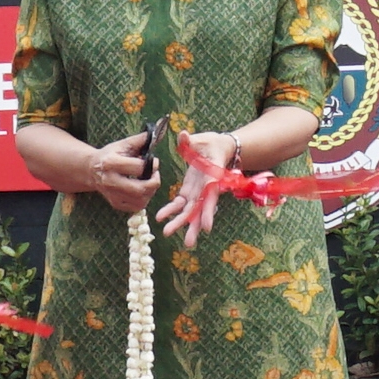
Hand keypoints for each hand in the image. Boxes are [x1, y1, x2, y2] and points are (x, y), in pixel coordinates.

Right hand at [33, 123, 162, 211]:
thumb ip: (141, 139)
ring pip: (140, 200)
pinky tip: (142, 190)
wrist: (92, 170)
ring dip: (151, 192)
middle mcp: (110, 181)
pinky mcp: (115, 204)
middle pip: (140, 189)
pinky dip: (144, 200)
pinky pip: (136, 207)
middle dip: (154, 182)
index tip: (154, 161)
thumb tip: (159, 130)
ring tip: (149, 182)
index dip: (152, 164)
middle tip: (155, 175)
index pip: (139, 168)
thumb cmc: (110, 155)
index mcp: (111, 163)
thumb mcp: (123, 144)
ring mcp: (112, 195)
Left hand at [158, 127, 246, 244]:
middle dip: (192, 225)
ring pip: (190, 211)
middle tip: (188, 243)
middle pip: (200, 210)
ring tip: (168, 234)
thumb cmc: (211, 143)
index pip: (210, 197)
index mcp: (212, 178)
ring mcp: (197, 191)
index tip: (206, 228)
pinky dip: (171, 210)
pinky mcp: (189, 190)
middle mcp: (206, 188)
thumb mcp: (203, 139)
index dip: (208, 212)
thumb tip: (183, 135)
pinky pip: (180, 204)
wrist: (217, 148)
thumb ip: (191, 140)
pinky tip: (161, 218)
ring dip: (180, 223)